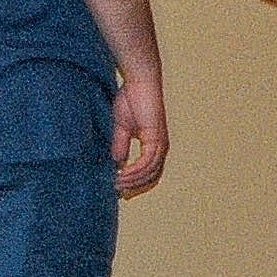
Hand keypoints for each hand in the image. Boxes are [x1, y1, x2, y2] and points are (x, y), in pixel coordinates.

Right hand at [112, 71, 168, 195]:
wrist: (139, 83)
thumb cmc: (131, 100)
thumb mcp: (121, 128)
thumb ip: (120, 146)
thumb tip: (116, 163)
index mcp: (154, 146)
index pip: (149, 172)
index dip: (136, 183)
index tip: (120, 189)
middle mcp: (160, 148)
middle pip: (151, 177)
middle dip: (134, 187)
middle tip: (118, 193)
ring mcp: (160, 144)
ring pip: (149, 173)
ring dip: (132, 181)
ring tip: (116, 184)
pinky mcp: (156, 139)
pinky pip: (146, 162)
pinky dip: (134, 171)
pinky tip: (121, 174)